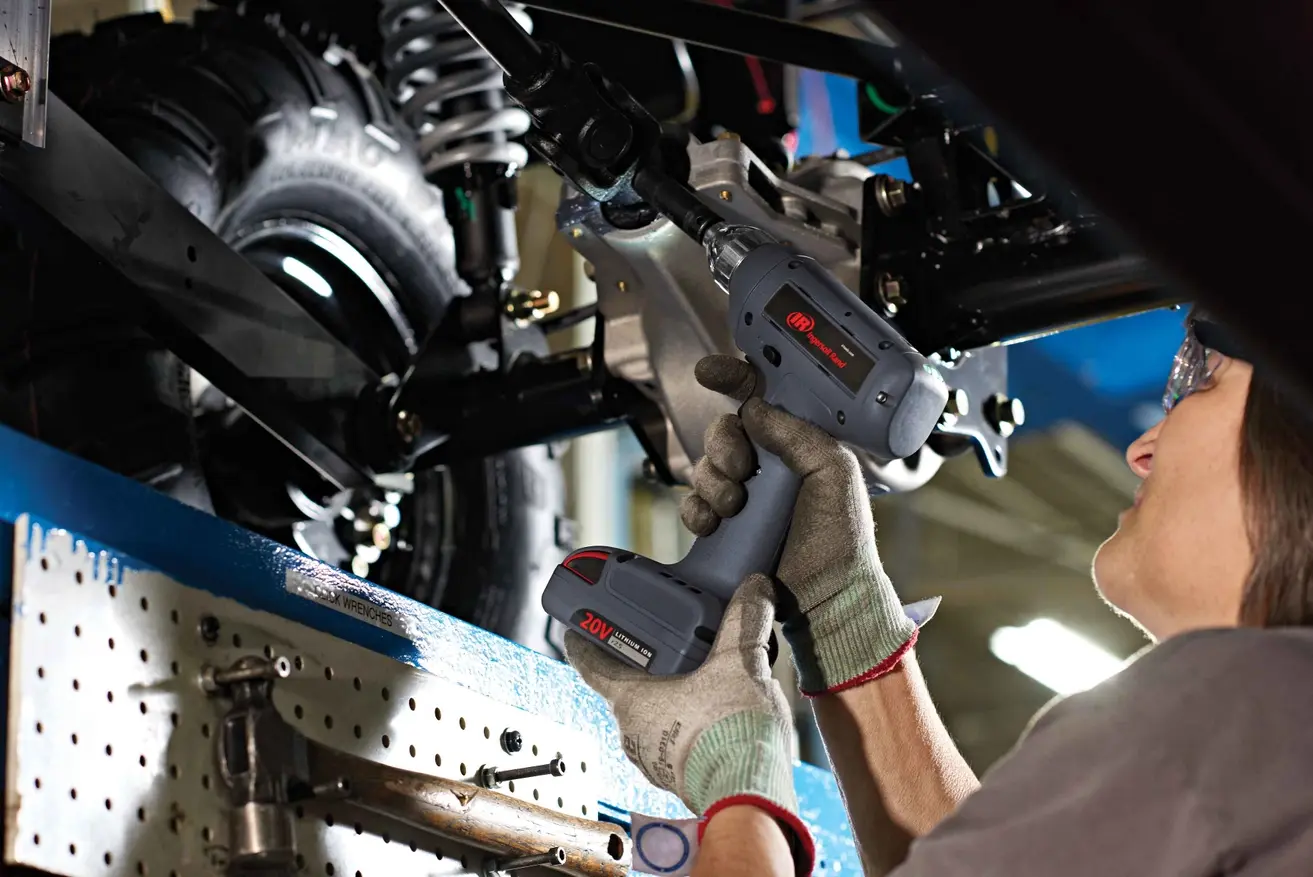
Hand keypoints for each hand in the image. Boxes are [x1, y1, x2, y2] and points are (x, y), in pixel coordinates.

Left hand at [566, 574, 813, 873]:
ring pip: (651, 718)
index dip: (581, 642)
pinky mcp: (679, 779)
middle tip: (661, 643)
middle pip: (624, 690)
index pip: (591, 665)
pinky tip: (716, 714)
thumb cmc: (732, 733)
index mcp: (631, 701)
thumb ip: (746, 619)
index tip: (574, 629)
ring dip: (669, 698)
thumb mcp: (741, 662)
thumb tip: (754, 588)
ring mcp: (652, 761)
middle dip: (642, 667)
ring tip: (699, 677)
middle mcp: (632, 733)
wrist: (751, 797)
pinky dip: (687, 725)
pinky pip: (673, 743)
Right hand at [680, 355, 936, 695]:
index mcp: (798, 442)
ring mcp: (743, 495)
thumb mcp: (835, 472)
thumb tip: (756, 408)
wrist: (828, 595)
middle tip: (741, 468)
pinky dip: (696, 510)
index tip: (709, 372)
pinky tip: (713, 523)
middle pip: (723, 430)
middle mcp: (768, 463)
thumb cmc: (842, 537)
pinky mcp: (724, 526)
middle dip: (723, 444)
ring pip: (703, 467)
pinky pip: (692, 504)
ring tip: (735, 506)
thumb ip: (799, 434)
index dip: (733, 377)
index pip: (761, 396)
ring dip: (713, 482)